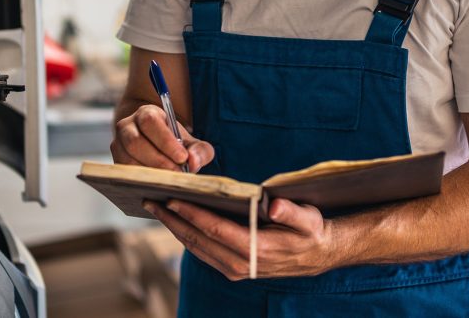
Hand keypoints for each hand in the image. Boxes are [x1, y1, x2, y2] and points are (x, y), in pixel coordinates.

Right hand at [111, 104, 213, 171]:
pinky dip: (141, 180)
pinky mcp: (115, 162)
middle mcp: (127, 126)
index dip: (165, 141)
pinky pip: (124, 173)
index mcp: (146, 114)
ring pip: (127, 159)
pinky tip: (157, 185)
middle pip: (135, 142)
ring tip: (169, 181)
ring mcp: (118, 145)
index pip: (150, 122)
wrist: (155, 147)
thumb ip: (200, 150)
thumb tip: (193, 162)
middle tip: (177, 173)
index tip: (182, 157)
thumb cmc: (175, 144)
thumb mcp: (191, 143)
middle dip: (158, 160)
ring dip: (149, 172)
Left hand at [144, 197, 334, 280]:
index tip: (172, 199)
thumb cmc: (310, 230)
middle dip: (173, 220)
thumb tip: (272, 204)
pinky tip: (176, 222)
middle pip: (198, 240)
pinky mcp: (232, 269)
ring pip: (196, 248)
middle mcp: (241, 264)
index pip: (215, 229)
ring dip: (175, 228)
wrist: (317, 254)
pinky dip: (186, 236)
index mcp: (256, 249)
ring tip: (157, 208)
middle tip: (151, 200)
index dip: (191, 214)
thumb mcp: (308, 217)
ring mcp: (234, 269)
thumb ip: (290, 211)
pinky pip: (202, 252)